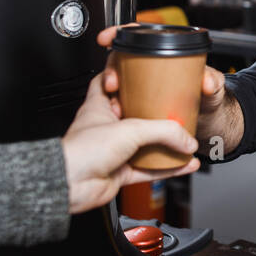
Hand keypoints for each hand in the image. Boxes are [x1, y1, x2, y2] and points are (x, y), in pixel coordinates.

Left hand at [62, 72, 198, 214]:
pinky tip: (184, 165)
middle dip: (155, 113)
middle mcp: (106, 128)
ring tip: (185, 140)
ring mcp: (113, 151)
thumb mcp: (130, 129)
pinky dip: (168, 168)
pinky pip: (149, 169)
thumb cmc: (81, 151)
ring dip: (166, 145)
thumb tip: (185, 138)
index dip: (120, 76)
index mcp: (99, 108)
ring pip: (145, 145)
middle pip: (134, 115)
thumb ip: (162, 131)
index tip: (138, 71)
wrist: (70, 184)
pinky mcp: (120, 172)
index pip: (106, 83)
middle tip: (173, 108)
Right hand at [96, 22, 228, 140]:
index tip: (108, 38)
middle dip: (111, 68)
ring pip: (118, 80)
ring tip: (115, 104)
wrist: (208, 121)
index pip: (140, 35)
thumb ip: (214, 82)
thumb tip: (207, 82)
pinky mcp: (139, 102)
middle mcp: (152, 66)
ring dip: (109, 90)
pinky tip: (117, 113)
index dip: (121, 33)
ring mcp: (143, 84)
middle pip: (123, 58)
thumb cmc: (209, 97)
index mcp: (167, 53)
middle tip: (112, 83)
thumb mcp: (214, 87)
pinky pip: (121, 100)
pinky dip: (115, 106)